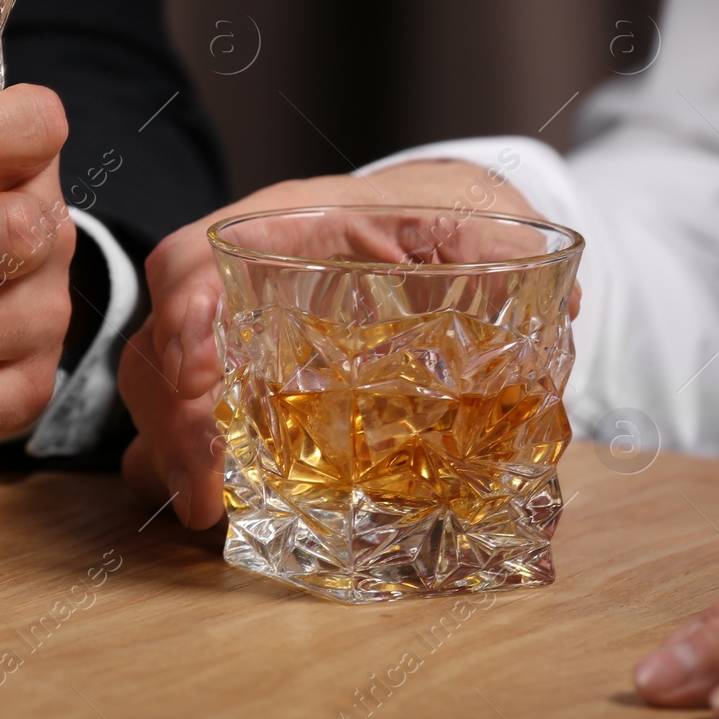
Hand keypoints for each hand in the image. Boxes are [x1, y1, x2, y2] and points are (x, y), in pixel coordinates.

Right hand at [118, 158, 564, 528]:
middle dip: (169, 417)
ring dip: (167, 448)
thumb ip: (503, 247)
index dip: (184, 315)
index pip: (193, 258)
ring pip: (158, 383)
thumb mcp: (472, 215)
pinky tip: (210, 502)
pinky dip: (182, 458)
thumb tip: (560, 302)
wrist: (425, 215)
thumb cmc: (438, 210)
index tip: (197, 376)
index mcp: (277, 225)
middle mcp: (233, 276)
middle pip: (160, 339)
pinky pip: (183, 413)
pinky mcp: (236, 371)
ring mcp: (227, 326)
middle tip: (201, 489)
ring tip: (203, 508)